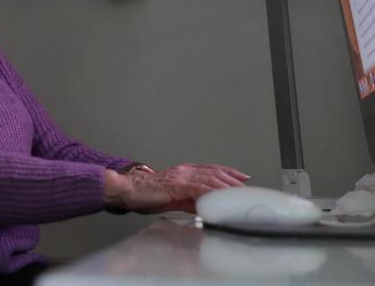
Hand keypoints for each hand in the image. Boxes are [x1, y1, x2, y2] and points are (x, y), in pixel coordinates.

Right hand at [106, 163, 248, 213]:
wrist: (129, 190)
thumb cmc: (147, 194)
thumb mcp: (174, 198)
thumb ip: (190, 200)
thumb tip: (205, 206)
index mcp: (183, 172)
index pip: (211, 169)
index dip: (228, 172)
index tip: (241, 177)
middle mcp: (184, 171)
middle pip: (214, 172)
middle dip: (232, 180)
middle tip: (246, 188)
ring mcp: (180, 177)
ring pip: (209, 179)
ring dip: (225, 187)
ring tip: (237, 194)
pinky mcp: (175, 186)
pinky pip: (197, 188)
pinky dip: (210, 192)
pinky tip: (219, 197)